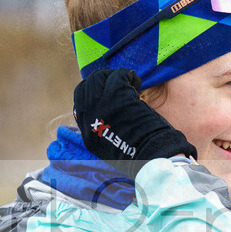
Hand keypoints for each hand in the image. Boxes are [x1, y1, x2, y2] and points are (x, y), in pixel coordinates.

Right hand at [73, 69, 195, 177]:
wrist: (151, 156)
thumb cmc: (139, 154)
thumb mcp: (110, 148)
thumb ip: (102, 132)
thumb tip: (104, 116)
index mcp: (86, 132)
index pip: (80, 104)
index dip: (92, 95)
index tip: (105, 93)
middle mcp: (89, 117)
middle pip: (85, 87)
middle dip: (100, 81)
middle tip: (116, 83)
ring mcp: (101, 104)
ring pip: (99, 78)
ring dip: (113, 76)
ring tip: (128, 83)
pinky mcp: (117, 96)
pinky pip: (118, 76)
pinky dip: (128, 75)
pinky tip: (136, 81)